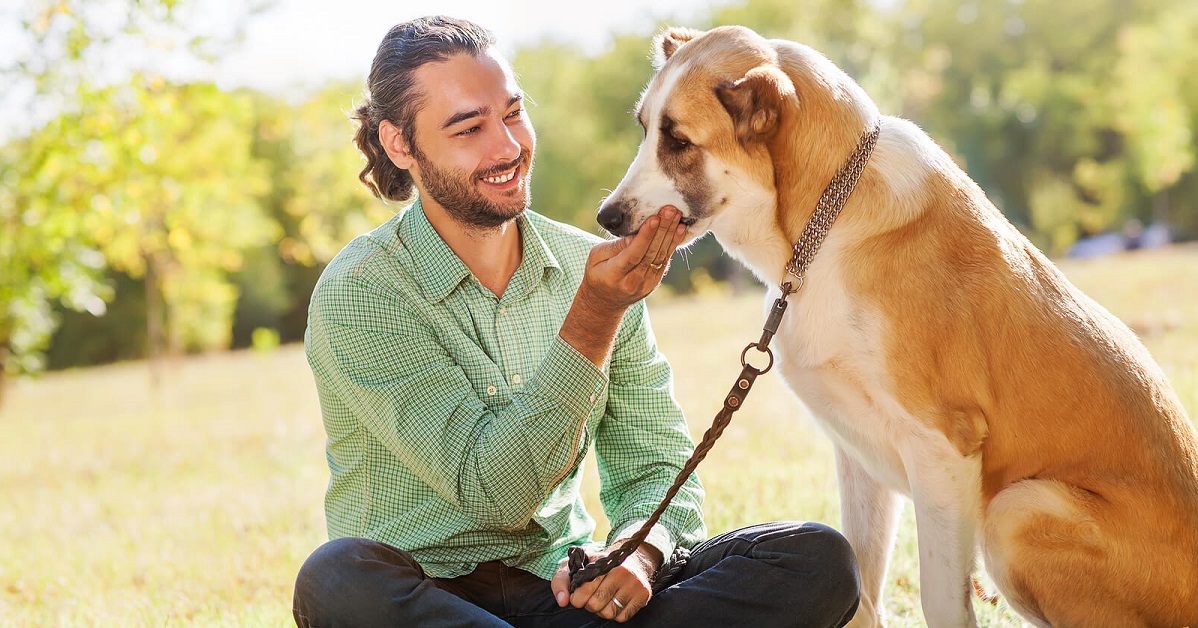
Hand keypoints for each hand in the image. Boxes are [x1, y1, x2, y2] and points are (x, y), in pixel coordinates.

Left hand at [550, 543, 663, 622]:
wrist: (632, 559)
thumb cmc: (598, 565)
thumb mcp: (576, 566)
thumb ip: (561, 581)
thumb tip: (563, 601)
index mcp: (603, 562)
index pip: (584, 590)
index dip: (577, 598)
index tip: (578, 596)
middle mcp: (621, 571)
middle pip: (595, 604)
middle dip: (589, 605)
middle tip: (592, 597)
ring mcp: (634, 583)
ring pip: (609, 613)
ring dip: (602, 611)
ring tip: (603, 600)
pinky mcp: (644, 594)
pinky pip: (623, 617)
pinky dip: (616, 614)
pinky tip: (615, 602)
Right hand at [560, 206, 685, 366]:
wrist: (604, 302)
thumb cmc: (597, 272)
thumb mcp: (596, 257)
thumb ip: (614, 246)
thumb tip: (634, 235)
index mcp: (614, 275)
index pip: (633, 254)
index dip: (645, 236)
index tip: (654, 218)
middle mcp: (632, 282)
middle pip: (651, 254)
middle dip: (662, 230)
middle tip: (671, 210)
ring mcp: (646, 284)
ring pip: (661, 257)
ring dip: (671, 235)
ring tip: (678, 215)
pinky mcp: (654, 283)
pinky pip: (665, 261)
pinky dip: (673, 244)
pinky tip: (680, 229)